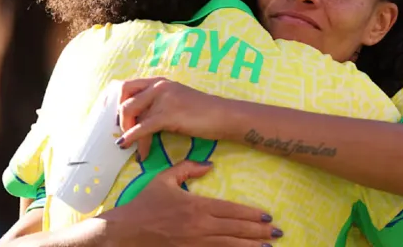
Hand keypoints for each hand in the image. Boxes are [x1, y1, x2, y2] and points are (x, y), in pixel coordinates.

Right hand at [99, 160, 282, 246]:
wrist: (124, 232)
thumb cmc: (144, 204)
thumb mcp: (164, 179)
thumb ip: (187, 168)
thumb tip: (210, 164)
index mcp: (196, 206)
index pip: (231, 210)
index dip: (252, 215)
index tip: (268, 217)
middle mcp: (199, 226)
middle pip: (236, 230)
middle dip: (259, 232)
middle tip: (279, 233)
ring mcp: (194, 244)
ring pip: (229, 246)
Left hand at [114, 78, 225, 158]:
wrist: (223, 116)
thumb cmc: (202, 113)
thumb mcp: (176, 102)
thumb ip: (157, 105)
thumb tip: (138, 121)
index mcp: (159, 82)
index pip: (127, 85)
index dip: (115, 101)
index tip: (113, 119)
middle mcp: (159, 86)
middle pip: (124, 96)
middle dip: (118, 116)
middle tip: (122, 132)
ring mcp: (163, 98)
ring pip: (131, 112)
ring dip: (127, 131)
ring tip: (130, 146)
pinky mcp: (168, 114)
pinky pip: (143, 127)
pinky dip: (133, 139)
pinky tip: (133, 149)